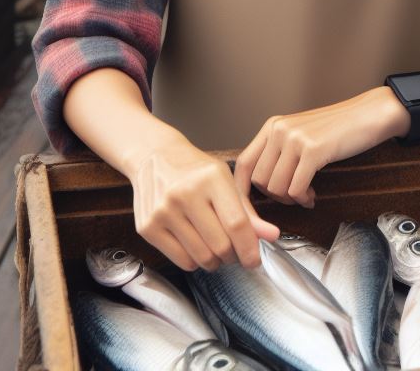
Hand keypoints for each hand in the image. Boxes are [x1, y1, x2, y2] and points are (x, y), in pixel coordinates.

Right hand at [126, 132, 280, 272]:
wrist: (154, 157)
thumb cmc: (195, 170)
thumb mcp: (225, 181)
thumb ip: (248, 211)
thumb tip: (272, 236)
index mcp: (211, 178)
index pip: (236, 223)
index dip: (250, 247)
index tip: (255, 260)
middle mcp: (185, 194)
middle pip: (220, 245)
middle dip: (232, 255)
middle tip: (234, 251)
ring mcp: (164, 211)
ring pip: (201, 258)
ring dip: (214, 261)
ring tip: (215, 247)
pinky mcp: (148, 227)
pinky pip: (181, 261)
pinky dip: (195, 261)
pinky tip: (196, 246)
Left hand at [234, 88, 409, 207]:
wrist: (370, 113)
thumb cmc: (338, 128)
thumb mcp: (300, 134)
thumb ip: (279, 153)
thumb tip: (260, 185)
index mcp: (272, 126)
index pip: (243, 165)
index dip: (243, 193)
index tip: (251, 211)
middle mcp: (279, 130)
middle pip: (258, 181)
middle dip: (274, 198)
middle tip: (293, 197)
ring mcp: (295, 139)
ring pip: (275, 188)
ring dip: (291, 199)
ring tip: (305, 194)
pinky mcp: (312, 150)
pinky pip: (295, 189)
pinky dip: (303, 199)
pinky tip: (313, 195)